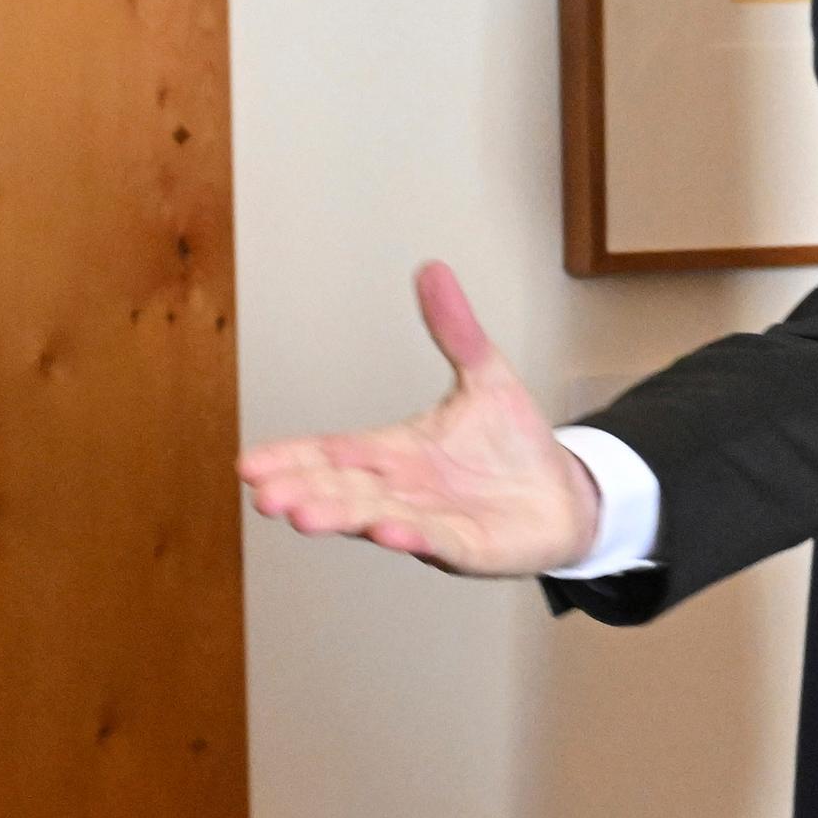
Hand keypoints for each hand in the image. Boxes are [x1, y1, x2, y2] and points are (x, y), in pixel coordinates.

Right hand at [236, 262, 600, 575]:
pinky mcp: (471, 548)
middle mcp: (403, 492)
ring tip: (305, 515)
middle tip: (265, 494)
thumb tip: (433, 269)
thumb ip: (456, 331)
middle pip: (342, 490)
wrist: (569, 495)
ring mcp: (432, 522)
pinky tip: (387, 530)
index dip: (291, 460)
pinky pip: (438, 542)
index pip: (331, 454)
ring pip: (377, 519)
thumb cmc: (516, 445)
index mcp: (394, 454)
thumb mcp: (487, 376)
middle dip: (304, 492)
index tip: (248, 465)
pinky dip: (412, 536)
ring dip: (343, 517)